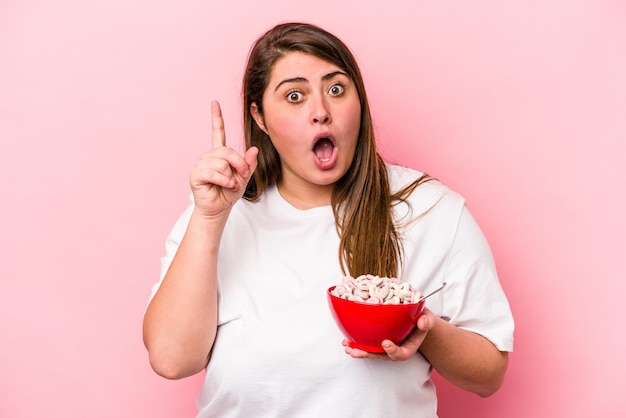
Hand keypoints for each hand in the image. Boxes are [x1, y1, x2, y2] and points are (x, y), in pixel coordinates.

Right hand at [190, 101, 257, 217]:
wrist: (218, 208)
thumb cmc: (229, 193)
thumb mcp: (244, 177)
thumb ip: (249, 164)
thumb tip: (254, 149)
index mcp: (220, 154)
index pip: (218, 132)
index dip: (217, 118)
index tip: (215, 103)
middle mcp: (209, 156)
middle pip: (227, 151)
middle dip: (239, 164)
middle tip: (241, 176)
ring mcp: (202, 164)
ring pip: (222, 163)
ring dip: (231, 176)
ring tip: (229, 184)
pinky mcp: (197, 174)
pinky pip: (214, 172)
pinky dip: (224, 181)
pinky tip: (225, 186)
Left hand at [342, 308, 436, 360]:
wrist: (415, 321)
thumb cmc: (421, 320)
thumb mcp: (427, 319)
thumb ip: (426, 321)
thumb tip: (422, 322)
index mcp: (408, 347)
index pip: (402, 354)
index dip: (393, 351)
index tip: (386, 344)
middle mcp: (395, 349)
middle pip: (382, 356)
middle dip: (368, 354)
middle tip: (356, 351)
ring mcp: (385, 347)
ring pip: (372, 352)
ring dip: (359, 351)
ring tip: (347, 348)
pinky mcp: (377, 342)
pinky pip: (367, 345)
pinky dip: (356, 344)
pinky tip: (346, 341)